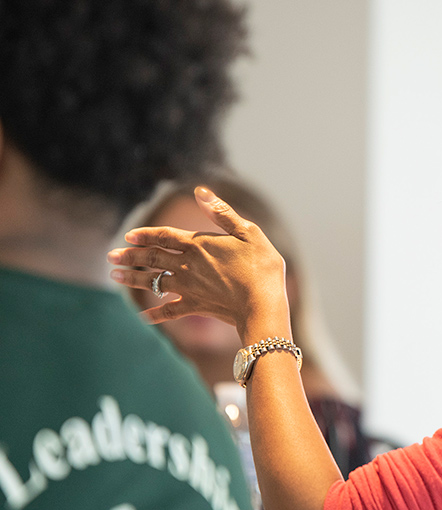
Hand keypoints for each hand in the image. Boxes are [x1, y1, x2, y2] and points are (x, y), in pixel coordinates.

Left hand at [108, 186, 289, 339]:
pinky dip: (155, 315)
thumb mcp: (248, 232)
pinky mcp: (196, 306)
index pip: (164, 236)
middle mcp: (187, 266)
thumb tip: (200, 191)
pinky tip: (143, 318)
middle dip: (129, 257)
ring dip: (133, 279)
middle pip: (152, 259)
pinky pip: (170, 311)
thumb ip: (222, 213)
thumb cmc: (261, 267)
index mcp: (198, 245)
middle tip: (111, 257)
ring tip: (115, 277)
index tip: (128, 236)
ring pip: (154, 282)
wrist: (262, 304)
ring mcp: (189, 288)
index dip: (145, 235)